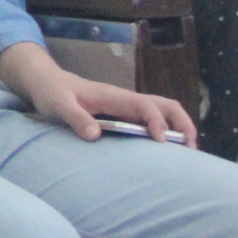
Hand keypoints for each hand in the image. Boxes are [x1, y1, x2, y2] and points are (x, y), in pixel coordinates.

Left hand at [0, 44, 196, 147]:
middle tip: (192, 150)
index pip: (146, 106)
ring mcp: (126, 107)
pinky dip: (165, 133)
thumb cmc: (52, 92)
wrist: (46, 82)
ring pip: (163, 112)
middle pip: (166, 105)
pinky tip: (167, 152)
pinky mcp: (123, 115)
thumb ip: (75, 118)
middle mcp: (126, 100)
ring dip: (178, 129)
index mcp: (114, 96)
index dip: (157, 122)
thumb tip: (94, 136)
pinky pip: (151, 121)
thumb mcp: (58, 104)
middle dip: (182, 124)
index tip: (162, 143)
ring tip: (187, 154)